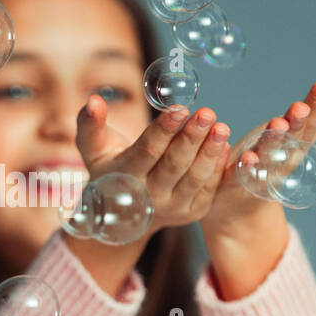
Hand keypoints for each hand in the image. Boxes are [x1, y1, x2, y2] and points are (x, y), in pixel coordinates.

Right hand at [75, 92, 230, 235]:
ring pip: (194, 178)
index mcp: (125, 177)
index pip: (147, 151)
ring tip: (221, 128)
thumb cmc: (110, 170)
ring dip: (210, 152)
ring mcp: (172, 207)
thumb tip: (93, 100)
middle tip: (207, 113)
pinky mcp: (192, 212)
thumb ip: (91, 123)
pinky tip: (224, 146)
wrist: (124, 215)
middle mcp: (149, 196)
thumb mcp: (93, 149)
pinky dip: (217, 168)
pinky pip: (208, 189)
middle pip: (174, 164)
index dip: (164, 130)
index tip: (180, 108)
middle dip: (192, 138)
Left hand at [202, 69, 315, 241]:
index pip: (313, 122)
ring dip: (273, 141)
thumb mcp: (299, 128)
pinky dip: (244, 165)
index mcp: (299, 144)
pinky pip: (239, 174)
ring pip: (268, 156)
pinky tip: (246, 156)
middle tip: (301, 107)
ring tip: (278, 124)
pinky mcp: (235, 184)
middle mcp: (284, 160)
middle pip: (293, 139)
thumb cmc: (275, 156)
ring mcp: (261, 173)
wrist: (242, 204)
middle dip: (299, 123)